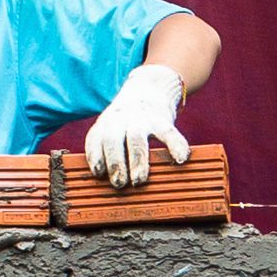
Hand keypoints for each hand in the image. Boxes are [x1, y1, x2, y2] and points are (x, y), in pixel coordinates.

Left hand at [84, 63, 189, 187]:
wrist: (150, 87)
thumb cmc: (126, 122)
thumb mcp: (111, 128)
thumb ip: (108, 151)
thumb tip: (106, 189)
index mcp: (105, 124)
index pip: (96, 139)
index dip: (95, 156)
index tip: (98, 173)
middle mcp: (120, 120)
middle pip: (113, 140)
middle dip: (115, 163)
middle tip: (119, 184)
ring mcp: (141, 119)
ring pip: (136, 139)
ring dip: (137, 161)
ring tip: (139, 180)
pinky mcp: (162, 119)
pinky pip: (169, 133)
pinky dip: (175, 146)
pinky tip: (180, 160)